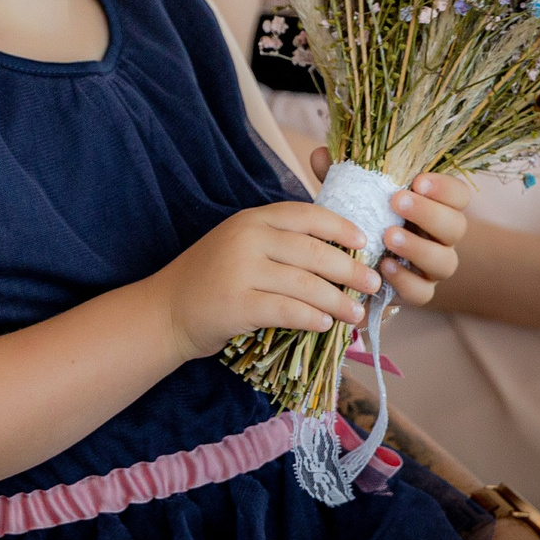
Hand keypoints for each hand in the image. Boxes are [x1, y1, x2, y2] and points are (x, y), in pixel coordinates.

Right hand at [155, 202, 376, 361]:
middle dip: (350, 269)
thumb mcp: (242, 245)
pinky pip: (286, 310)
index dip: (340, 226)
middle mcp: (247, 239)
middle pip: (313, 252)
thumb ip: (281, 243)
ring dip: (338, 301)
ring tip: (355, 314)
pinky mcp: (236, 304)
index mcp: (252, 219)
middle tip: (373, 284)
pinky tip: (324, 325)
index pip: (306, 214)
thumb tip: (340, 255)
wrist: (167, 309)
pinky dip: (311, 318)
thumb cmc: (212, 277)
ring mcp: (240, 271)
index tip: (364, 242)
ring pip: (305, 284)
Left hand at [307, 146, 469, 306]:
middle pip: (456, 226)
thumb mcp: (352, 194)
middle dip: (430, 213)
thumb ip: (341, 175)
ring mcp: (432, 268)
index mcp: (433, 207)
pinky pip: (423, 292)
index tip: (418, 180)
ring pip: (446, 262)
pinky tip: (384, 266)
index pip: (458, 195)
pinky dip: (405, 280)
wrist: (351, 264)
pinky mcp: (418, 292)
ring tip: (388, 236)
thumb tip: (321, 154)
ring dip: (419, 248)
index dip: (445, 188)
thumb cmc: (360, 218)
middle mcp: (440, 237)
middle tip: (398, 202)